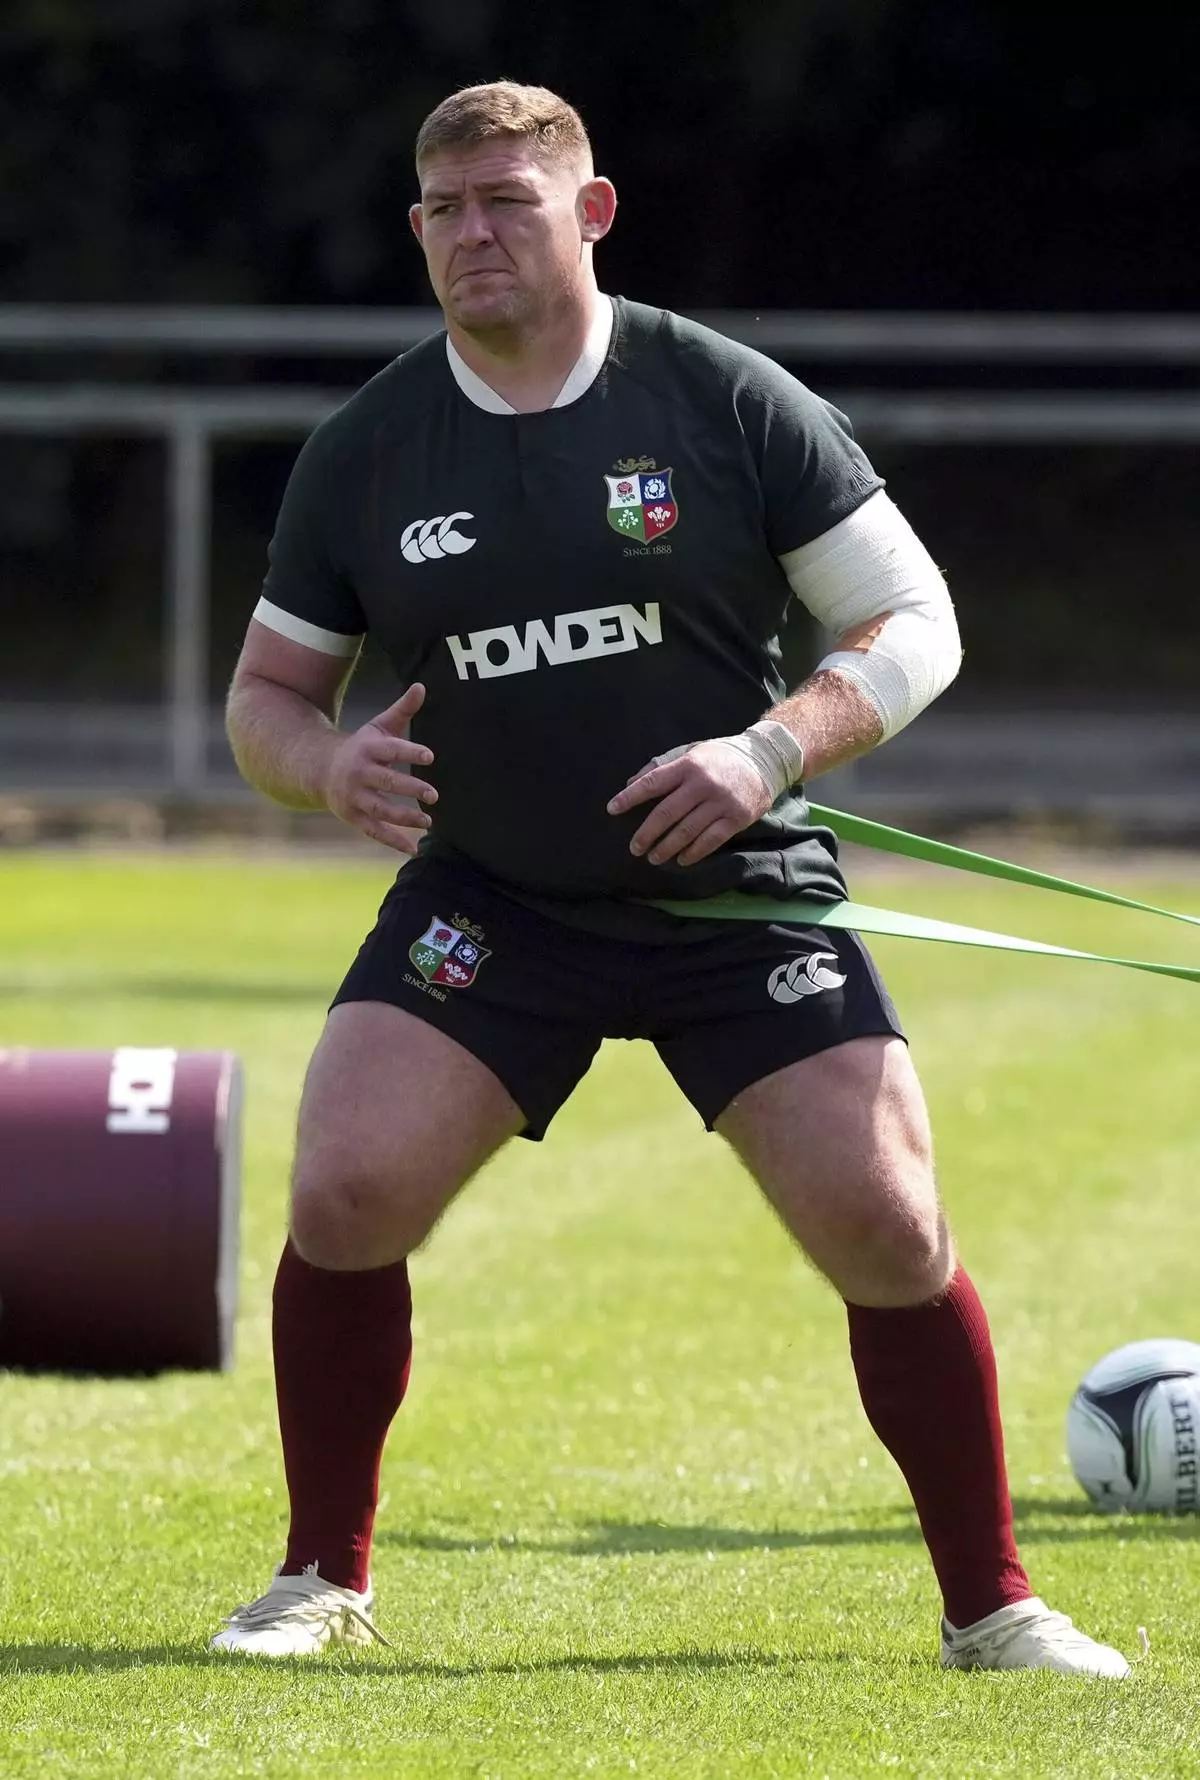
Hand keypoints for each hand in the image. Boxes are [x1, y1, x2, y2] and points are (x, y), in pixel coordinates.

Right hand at [323, 683, 437, 854]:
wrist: (319, 769)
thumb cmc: (361, 747)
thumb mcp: (378, 727)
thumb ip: (402, 710)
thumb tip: (423, 686)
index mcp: (368, 749)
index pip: (390, 750)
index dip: (409, 752)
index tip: (430, 756)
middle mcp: (359, 773)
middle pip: (386, 782)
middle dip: (409, 789)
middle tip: (434, 795)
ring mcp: (354, 797)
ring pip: (380, 809)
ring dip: (404, 818)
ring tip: (428, 821)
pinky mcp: (352, 816)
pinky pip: (373, 831)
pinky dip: (392, 841)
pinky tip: (412, 848)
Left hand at [606, 739, 773, 866]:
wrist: (764, 760)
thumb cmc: (720, 758)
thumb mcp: (691, 753)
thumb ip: (662, 767)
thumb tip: (631, 783)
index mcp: (687, 765)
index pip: (652, 783)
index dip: (630, 797)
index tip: (612, 809)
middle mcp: (702, 784)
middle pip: (666, 813)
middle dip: (647, 834)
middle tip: (634, 848)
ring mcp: (720, 802)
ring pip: (686, 831)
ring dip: (667, 848)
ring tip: (654, 857)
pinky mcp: (736, 818)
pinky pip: (710, 840)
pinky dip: (693, 853)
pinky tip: (682, 859)